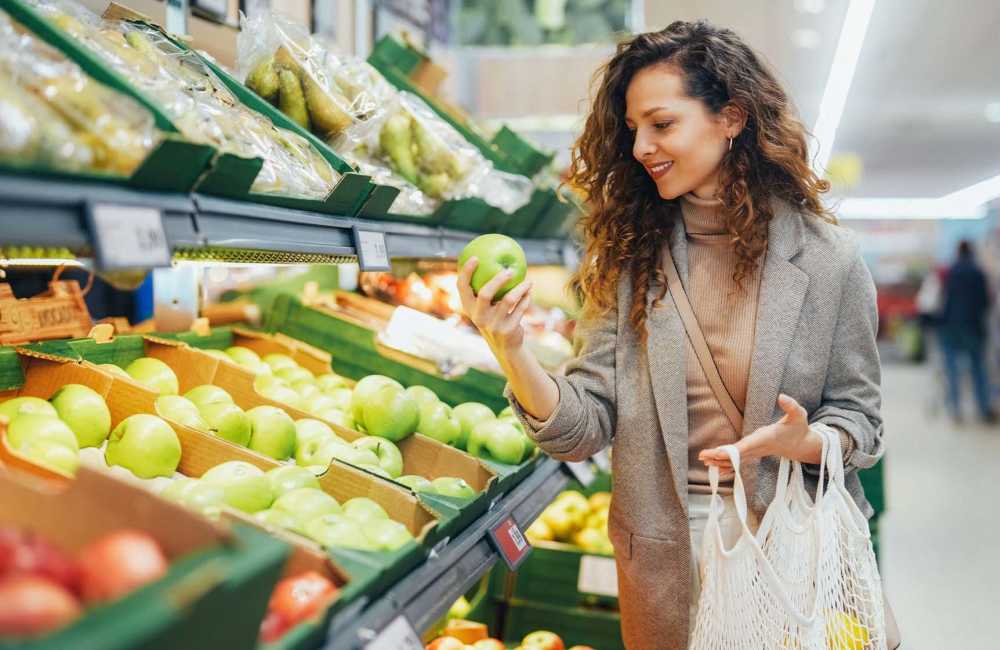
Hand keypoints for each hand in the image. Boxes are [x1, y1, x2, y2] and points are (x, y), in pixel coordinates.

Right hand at [457, 257, 532, 355]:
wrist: (505, 347)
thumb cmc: (495, 318)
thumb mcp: (487, 307)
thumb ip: (487, 289)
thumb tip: (495, 260)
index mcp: (469, 308)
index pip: (462, 287)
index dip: (466, 272)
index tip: (476, 257)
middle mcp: (478, 316)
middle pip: (485, 293)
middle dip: (498, 279)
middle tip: (510, 270)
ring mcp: (493, 325)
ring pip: (508, 299)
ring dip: (520, 288)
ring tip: (528, 281)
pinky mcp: (508, 330)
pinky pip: (520, 308)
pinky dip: (526, 298)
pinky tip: (529, 291)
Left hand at [698, 394, 822, 473]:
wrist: (802, 445)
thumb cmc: (798, 428)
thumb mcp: (799, 414)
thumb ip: (791, 406)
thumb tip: (782, 396)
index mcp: (766, 438)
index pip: (747, 446)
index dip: (733, 451)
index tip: (719, 453)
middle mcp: (759, 448)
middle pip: (737, 455)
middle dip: (720, 457)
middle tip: (703, 456)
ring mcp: (756, 452)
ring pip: (736, 460)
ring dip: (720, 461)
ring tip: (703, 459)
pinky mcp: (755, 454)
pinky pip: (739, 462)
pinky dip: (728, 466)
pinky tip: (715, 469)